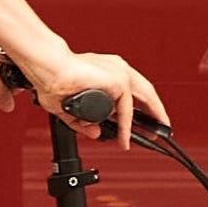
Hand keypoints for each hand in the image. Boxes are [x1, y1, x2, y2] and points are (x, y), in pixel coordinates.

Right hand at [21, 49, 169, 145]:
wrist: (46, 69)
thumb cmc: (52, 79)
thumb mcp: (71, 107)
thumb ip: (84, 121)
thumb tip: (96, 133)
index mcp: (106, 70)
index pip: (131, 89)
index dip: (139, 106)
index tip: (144, 120)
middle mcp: (115, 68)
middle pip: (145, 92)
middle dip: (155, 111)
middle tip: (160, 128)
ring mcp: (119, 72)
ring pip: (144, 97)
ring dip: (153, 116)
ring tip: (157, 133)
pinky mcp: (118, 80)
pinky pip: (127, 110)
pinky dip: (127, 126)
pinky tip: (125, 138)